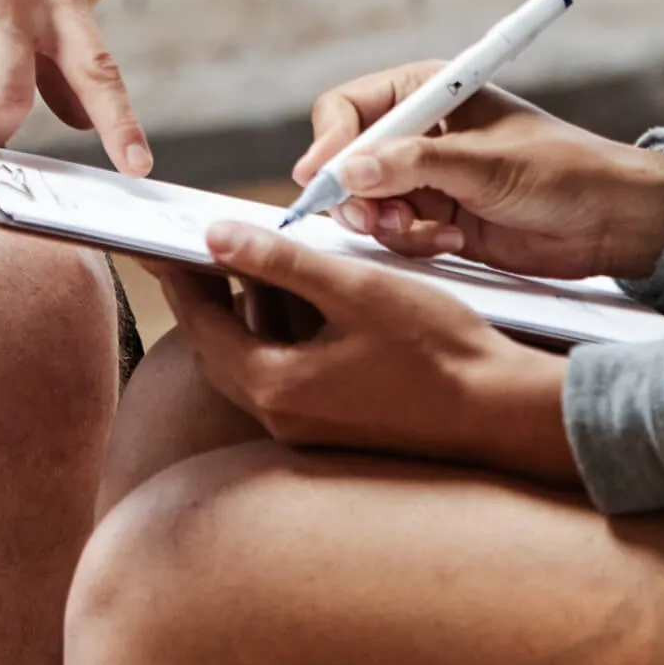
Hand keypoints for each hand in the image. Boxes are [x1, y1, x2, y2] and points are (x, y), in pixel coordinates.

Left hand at [162, 220, 579, 485]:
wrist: (502, 413)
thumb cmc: (436, 349)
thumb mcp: (353, 290)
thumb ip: (280, 261)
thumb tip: (214, 235)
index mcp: (277, 386)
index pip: (204, 325)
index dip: (181, 279)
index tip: (161, 243)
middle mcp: (283, 418)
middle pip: (222, 347)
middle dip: (210, 294)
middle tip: (197, 246)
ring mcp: (310, 429)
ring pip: (256, 359)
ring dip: (249, 312)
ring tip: (249, 259)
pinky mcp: (336, 426)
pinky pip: (287, 373)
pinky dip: (282, 333)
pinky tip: (302, 298)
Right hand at [293, 63, 663, 280]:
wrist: (610, 221)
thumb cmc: (561, 170)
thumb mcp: (485, 163)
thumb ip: (414, 166)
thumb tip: (349, 172)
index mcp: (428, 92)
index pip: (348, 107)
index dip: (329, 142)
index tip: (321, 178)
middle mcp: (418, 132)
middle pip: (346, 162)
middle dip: (359, 195)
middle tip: (383, 219)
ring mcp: (424, 178)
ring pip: (366, 204)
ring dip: (392, 224)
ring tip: (436, 231)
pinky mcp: (436, 218)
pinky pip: (396, 235)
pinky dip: (418, 243)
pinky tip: (459, 240)